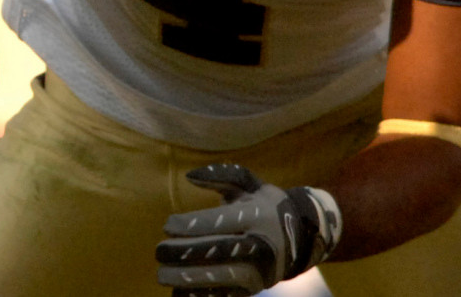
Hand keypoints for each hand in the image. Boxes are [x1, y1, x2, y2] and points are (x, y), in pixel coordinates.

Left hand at [156, 164, 341, 295]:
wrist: (302, 236)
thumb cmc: (265, 204)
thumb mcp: (249, 185)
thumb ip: (220, 175)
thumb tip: (189, 176)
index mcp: (257, 216)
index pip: (219, 222)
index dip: (190, 225)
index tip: (167, 225)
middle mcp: (260, 244)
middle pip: (217, 251)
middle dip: (184, 253)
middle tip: (159, 251)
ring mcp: (259, 269)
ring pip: (220, 277)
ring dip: (188, 278)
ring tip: (163, 274)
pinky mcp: (255, 287)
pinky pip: (225, 294)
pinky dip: (201, 294)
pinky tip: (179, 292)